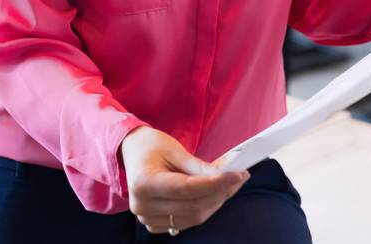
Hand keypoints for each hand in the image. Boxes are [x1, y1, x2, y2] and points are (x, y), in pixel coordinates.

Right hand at [120, 126, 248, 233]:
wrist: (132, 153)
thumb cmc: (152, 147)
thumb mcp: (174, 149)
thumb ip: (199, 166)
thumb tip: (226, 175)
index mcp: (144, 183)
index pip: (186, 188)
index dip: (215, 183)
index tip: (238, 174)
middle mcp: (142, 205)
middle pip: (193, 206)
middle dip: (220, 192)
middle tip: (239, 177)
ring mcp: (146, 218)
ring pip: (194, 217)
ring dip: (216, 202)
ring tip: (229, 185)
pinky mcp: (154, 224)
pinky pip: (187, 221)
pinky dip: (204, 209)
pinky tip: (213, 194)